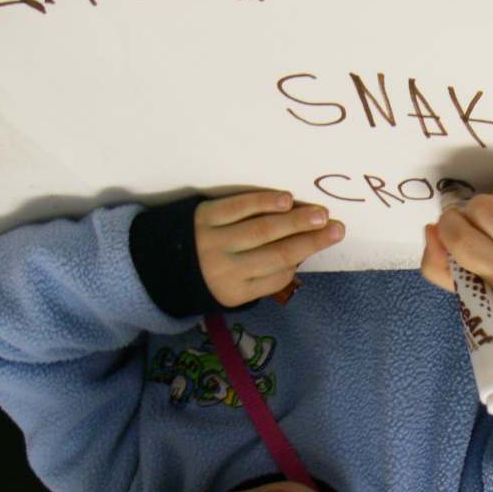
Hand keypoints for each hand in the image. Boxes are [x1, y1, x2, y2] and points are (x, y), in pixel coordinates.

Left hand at [194, 190, 343, 305]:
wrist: (155, 262)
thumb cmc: (206, 275)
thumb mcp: (231, 289)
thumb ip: (263, 277)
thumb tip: (301, 253)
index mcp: (234, 292)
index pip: (276, 277)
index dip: (300, 259)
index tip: (322, 241)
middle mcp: (225, 269)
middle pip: (276, 254)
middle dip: (311, 241)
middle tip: (338, 229)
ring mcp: (214, 241)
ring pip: (262, 230)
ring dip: (295, 221)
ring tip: (320, 214)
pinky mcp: (204, 216)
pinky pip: (238, 207)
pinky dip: (263, 203)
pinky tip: (286, 199)